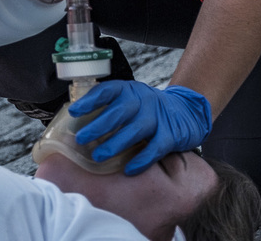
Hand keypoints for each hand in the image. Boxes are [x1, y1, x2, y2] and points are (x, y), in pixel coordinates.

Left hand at [70, 81, 211, 175]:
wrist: (186, 111)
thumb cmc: (146, 109)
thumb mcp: (129, 99)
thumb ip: (108, 107)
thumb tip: (75, 122)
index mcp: (128, 90)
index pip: (107, 91)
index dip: (90, 101)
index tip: (74, 112)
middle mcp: (142, 100)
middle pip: (119, 112)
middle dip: (98, 126)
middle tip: (81, 139)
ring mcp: (157, 117)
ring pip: (135, 130)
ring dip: (115, 144)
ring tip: (98, 156)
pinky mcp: (171, 134)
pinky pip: (155, 148)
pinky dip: (142, 160)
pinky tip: (128, 170)